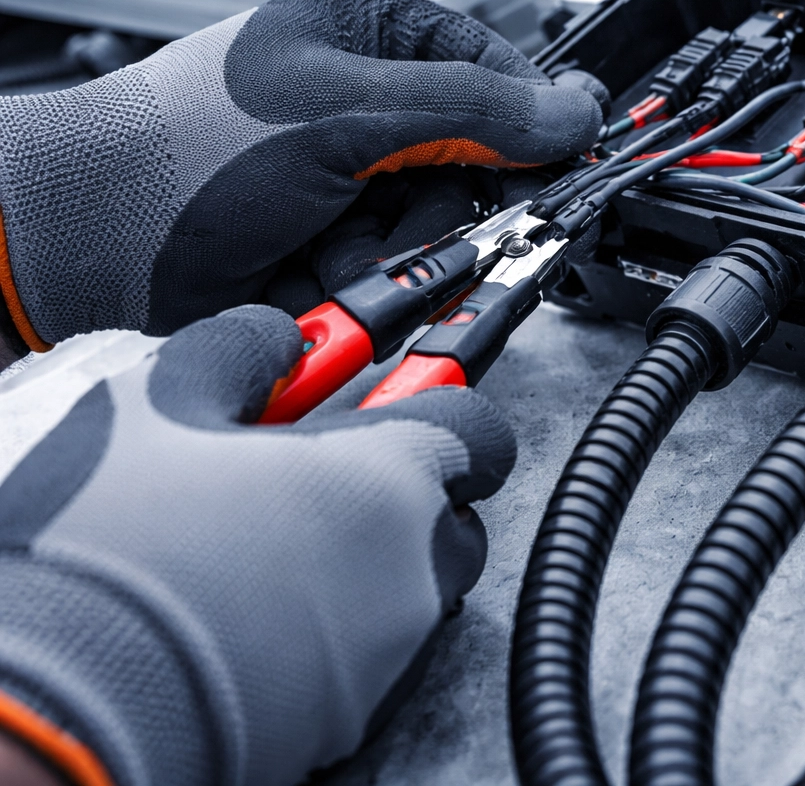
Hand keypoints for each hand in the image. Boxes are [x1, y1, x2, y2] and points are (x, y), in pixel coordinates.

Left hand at [0, 0, 603, 351]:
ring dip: (398, 253)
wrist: (83, 247)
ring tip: (336, 250)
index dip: (530, 117)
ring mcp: (347, 184)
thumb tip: (575, 109)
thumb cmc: (180, 150)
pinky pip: (397, 277)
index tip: (560, 158)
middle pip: (476, 163)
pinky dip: (364, 288)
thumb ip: (472, 111)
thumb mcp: (343, 111)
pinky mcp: (332, 253)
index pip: (493, 68)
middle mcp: (363, 108)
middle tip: (417, 215)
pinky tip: (316, 279)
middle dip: (445, 202)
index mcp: (366, 37)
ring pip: (439, 232)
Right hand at [0, 305, 516, 785]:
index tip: (398, 401)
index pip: (481, 433)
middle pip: (450, 517)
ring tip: (264, 548)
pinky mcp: (346, 724)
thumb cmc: (112, 548)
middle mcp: (411, 575)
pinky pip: (367, 660)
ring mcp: (385, 658)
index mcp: (388, 483)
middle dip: (398, 494)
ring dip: (362, 564)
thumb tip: (281, 341)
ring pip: (410, 591)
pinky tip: (251, 614)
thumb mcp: (163, 398)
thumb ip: (245, 346)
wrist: (61, 703)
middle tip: (310, 481)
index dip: (438, 409)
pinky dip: (330, 633)